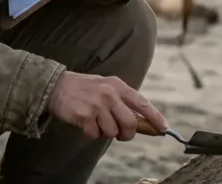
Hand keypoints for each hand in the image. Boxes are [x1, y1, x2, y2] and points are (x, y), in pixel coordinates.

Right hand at [47, 70, 166, 140]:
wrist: (57, 87)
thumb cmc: (85, 89)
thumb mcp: (107, 87)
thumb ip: (123, 102)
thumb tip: (142, 121)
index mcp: (118, 86)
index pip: (142, 103)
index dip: (155, 117)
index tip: (164, 128)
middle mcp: (110, 94)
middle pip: (130, 124)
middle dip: (127, 134)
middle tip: (119, 133)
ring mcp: (97, 105)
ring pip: (112, 132)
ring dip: (104, 132)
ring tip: (95, 120)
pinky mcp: (85, 116)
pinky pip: (95, 135)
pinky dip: (91, 133)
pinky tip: (85, 122)